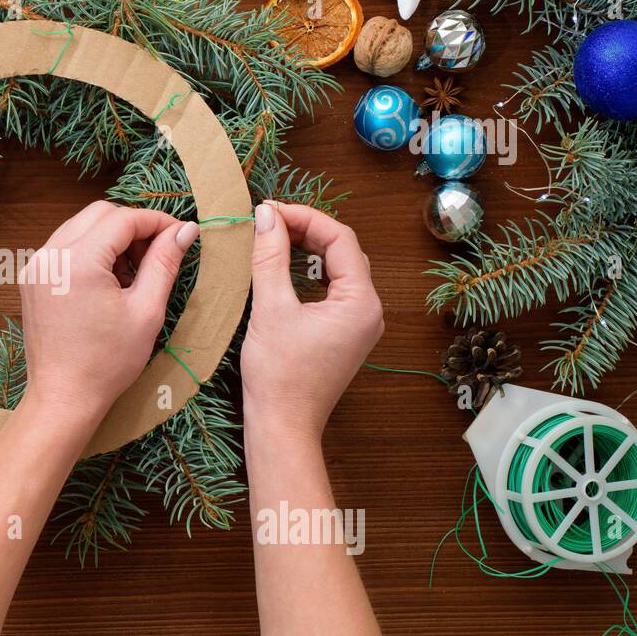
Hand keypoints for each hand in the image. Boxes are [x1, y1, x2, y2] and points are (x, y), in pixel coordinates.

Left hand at [19, 201, 197, 417]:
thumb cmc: (107, 363)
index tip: (181, 235)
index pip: (124, 219)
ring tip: (133, 274)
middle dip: (133, 227)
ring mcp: (36, 266)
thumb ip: (164, 263)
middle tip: (158, 255)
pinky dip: (91, 252)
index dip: (157, 221)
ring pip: (81, 227)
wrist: (63, 397)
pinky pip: (65, 247)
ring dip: (112, 239)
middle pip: (100, 214)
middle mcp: (50, 255)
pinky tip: (109, 282)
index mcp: (78, 261)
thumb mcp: (146, 311)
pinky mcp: (32, 279)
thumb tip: (185, 230)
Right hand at [240, 202, 383, 443]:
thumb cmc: (278, 375)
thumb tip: (266, 215)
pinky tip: (283, 267)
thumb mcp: (271, 308)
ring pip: (338, 269)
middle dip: (306, 230)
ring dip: (307, 249)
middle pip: (343, 251)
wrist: (282, 425)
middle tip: (268, 220)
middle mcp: (369, 311)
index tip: (269, 210)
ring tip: (273, 237)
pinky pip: (332, 290)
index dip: (305, 217)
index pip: (340, 239)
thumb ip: (270, 257)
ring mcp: (359, 324)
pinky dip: (309, 272)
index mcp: (361, 302)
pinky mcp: (344, 334)